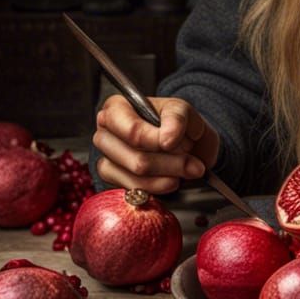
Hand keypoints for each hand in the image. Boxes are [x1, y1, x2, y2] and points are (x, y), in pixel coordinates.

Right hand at [93, 95, 219, 194]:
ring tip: (189, 169)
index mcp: (117, 108)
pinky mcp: (113, 180)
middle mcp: (105, 133)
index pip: (132, 130)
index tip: (176, 143)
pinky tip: (173, 180)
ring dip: (170, 176)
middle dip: (171, 162)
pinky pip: (136, 190)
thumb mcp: (183, 110)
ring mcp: (107, 158)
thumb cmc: (177, 123)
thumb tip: (167, 139)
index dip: (156, 140)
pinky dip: (160, 187)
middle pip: (136, 157)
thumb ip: (176, 119)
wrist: (186, 143)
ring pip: (137, 175)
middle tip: (194, 163)